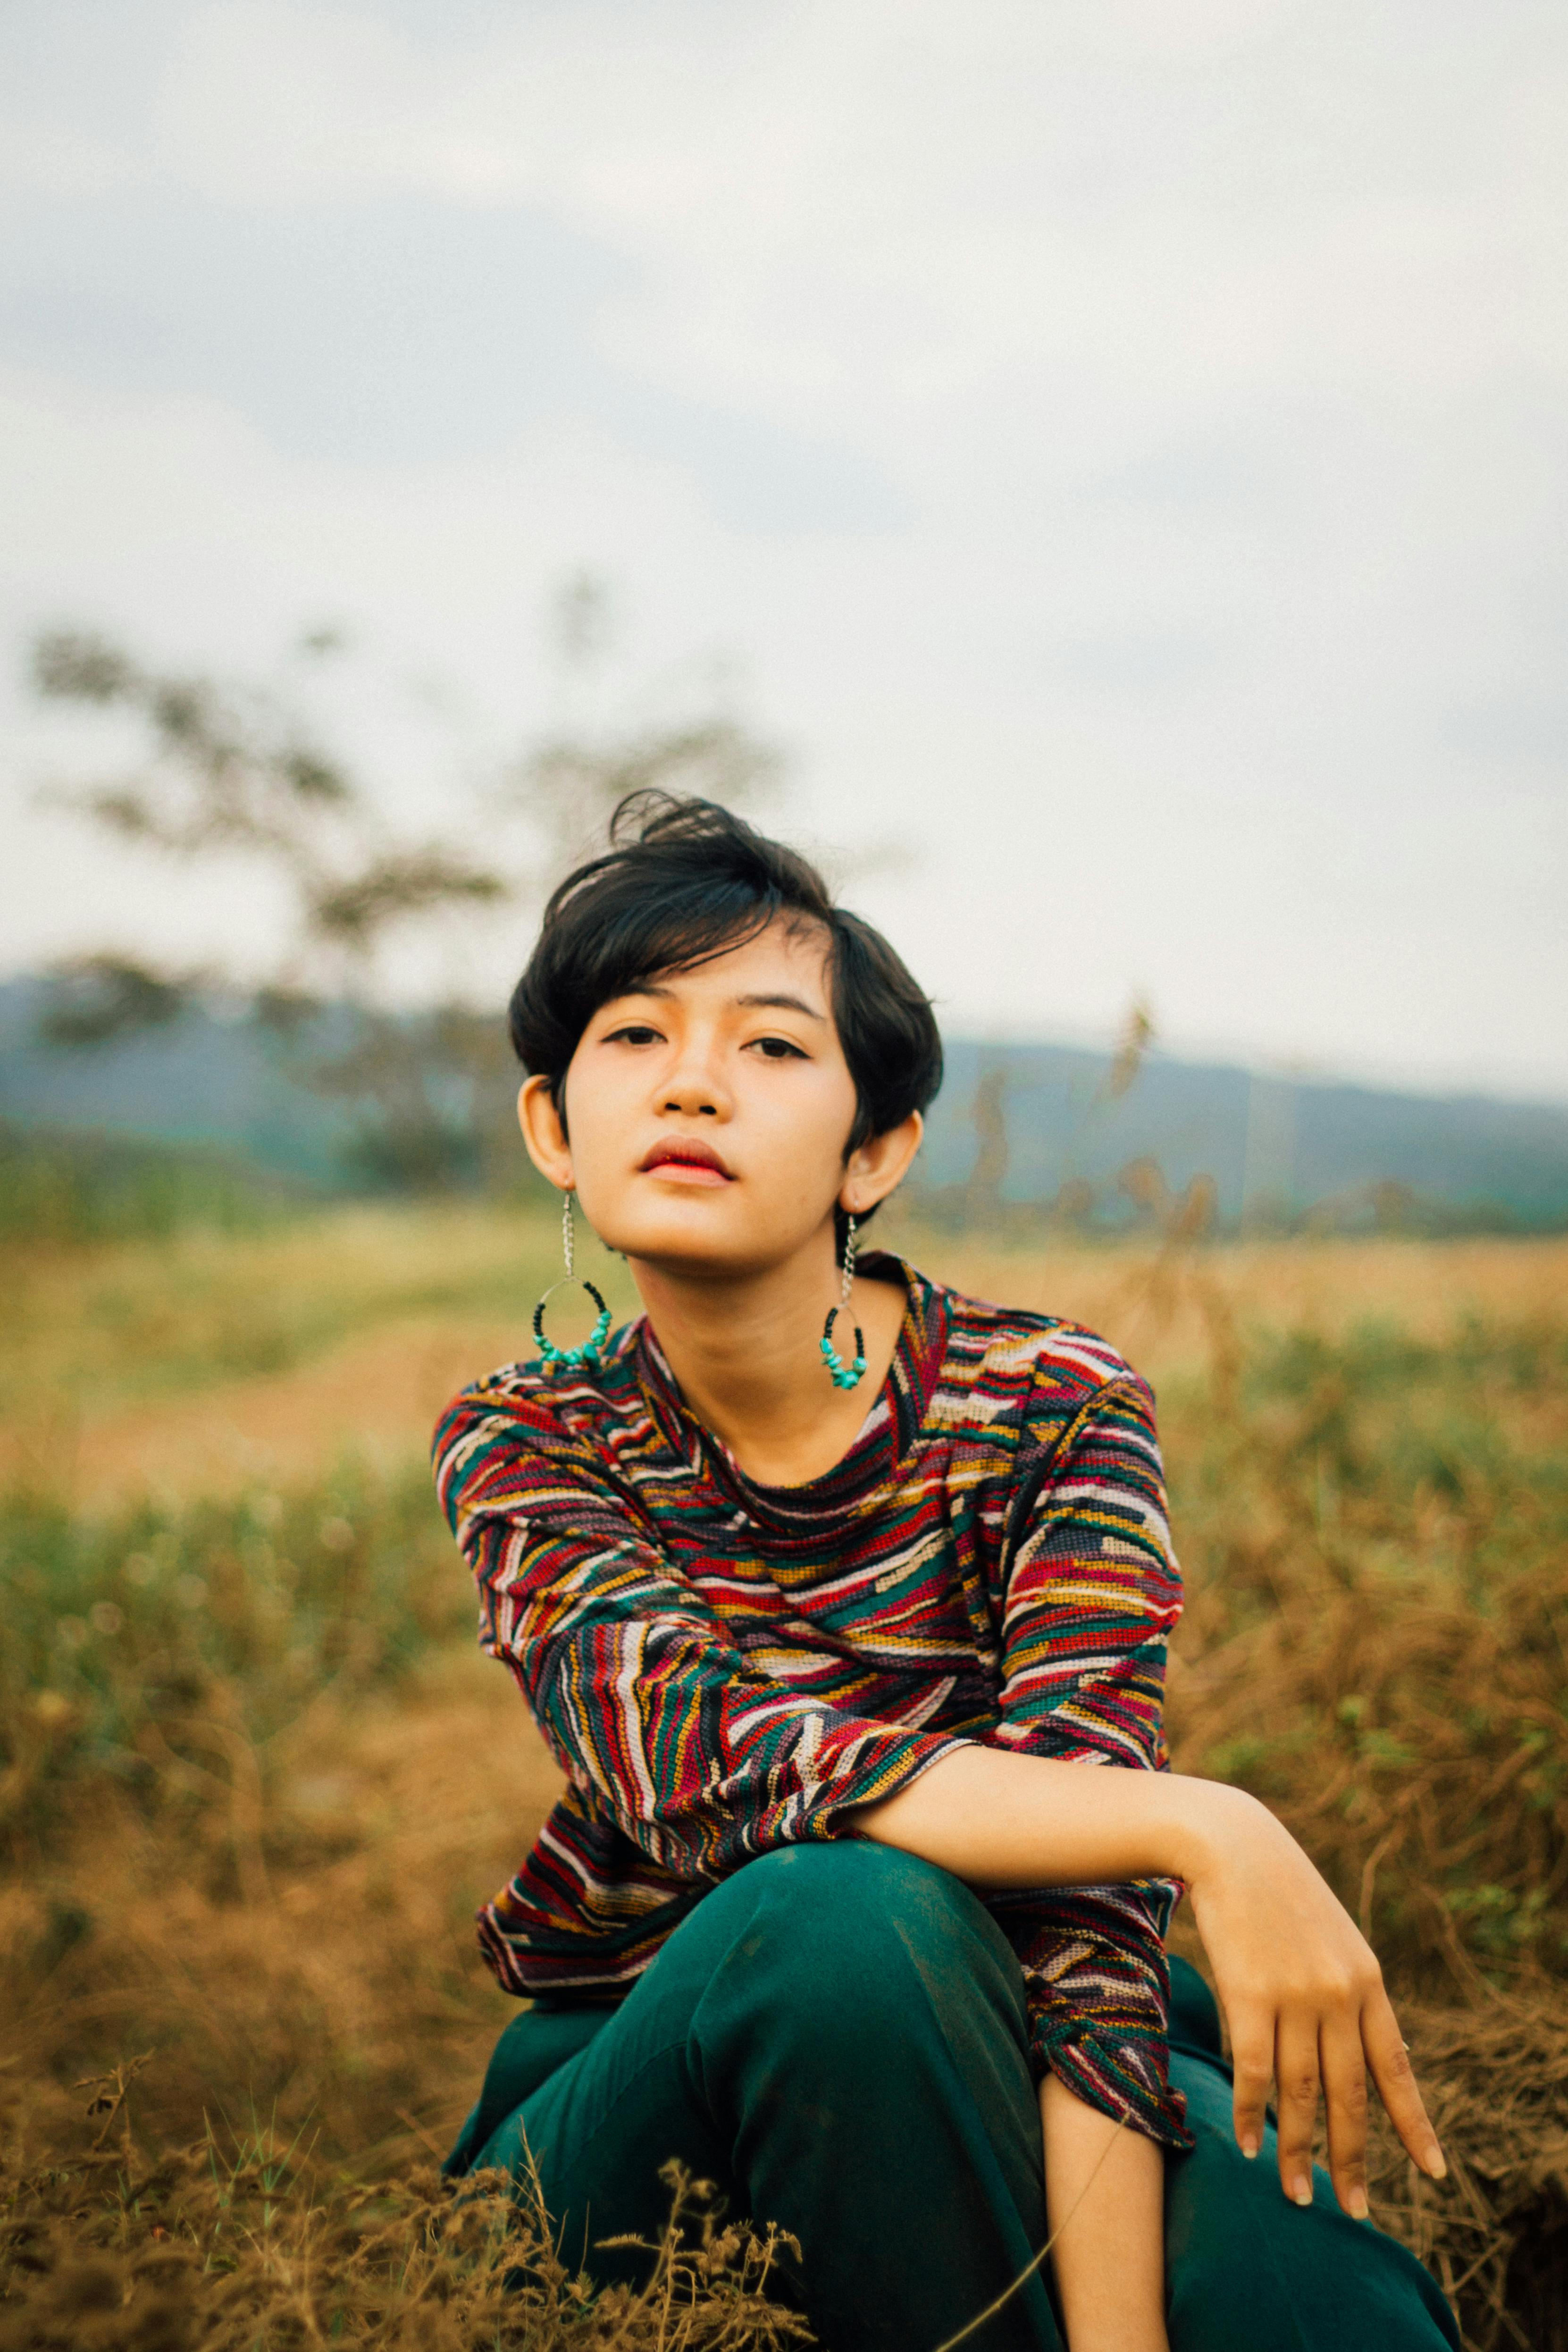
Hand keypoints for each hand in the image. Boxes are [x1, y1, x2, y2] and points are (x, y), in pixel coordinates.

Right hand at [1181, 1784, 1445, 2215]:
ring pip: (1302, 2093)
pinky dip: (1251, 2114)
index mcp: (1368, 1983)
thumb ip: (1352, 1996)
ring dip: (1299, 2150)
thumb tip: (1370, 2060)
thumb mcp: (1335, 1942)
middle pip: (1352, 2096)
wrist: (1235, 1846)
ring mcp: (1295, 1995)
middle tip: (1355, 2210)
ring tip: (1298, 2195)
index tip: (1432, 2173)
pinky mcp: (1250, 1992)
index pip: (1397, 2070)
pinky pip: (1253, 2070)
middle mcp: (1340, 1995)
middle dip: (1353, 2159)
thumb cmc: (1282, 1895)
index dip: (1415, 2126)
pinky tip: (1246, 2146)